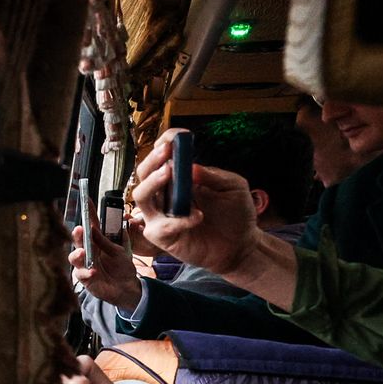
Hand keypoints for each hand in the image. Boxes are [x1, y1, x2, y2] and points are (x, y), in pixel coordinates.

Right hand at [68, 193, 142, 310]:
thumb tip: (94, 229)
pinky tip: (93, 271)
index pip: (91, 225)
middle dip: (77, 235)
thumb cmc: (122, 267)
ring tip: (82, 252)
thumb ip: (106, 242)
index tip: (86, 200)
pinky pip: (81, 274)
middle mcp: (88, 251)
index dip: (88, 212)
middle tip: (79, 229)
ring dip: (77, 254)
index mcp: (97, 242)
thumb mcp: (119, 251)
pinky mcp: (86, 278)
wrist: (127, 287)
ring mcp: (85, 264)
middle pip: (79, 240)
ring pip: (74, 257)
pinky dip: (86, 272)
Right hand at [130, 129, 268, 275]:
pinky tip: (199, 216)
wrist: (241, 246)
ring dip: (153, 183)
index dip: (165, 143)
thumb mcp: (233, 187)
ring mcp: (161, 215)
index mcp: (179, 177)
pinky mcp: (163, 237)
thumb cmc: (236, 215)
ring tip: (171, 174)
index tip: (176, 137)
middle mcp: (166, 193)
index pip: (162, 156)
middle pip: (144, 173)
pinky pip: (159, 226)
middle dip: (153, 160)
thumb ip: (213, 175)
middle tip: (167, 152)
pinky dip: (178, 221)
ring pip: (141, 197)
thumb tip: (191, 167)